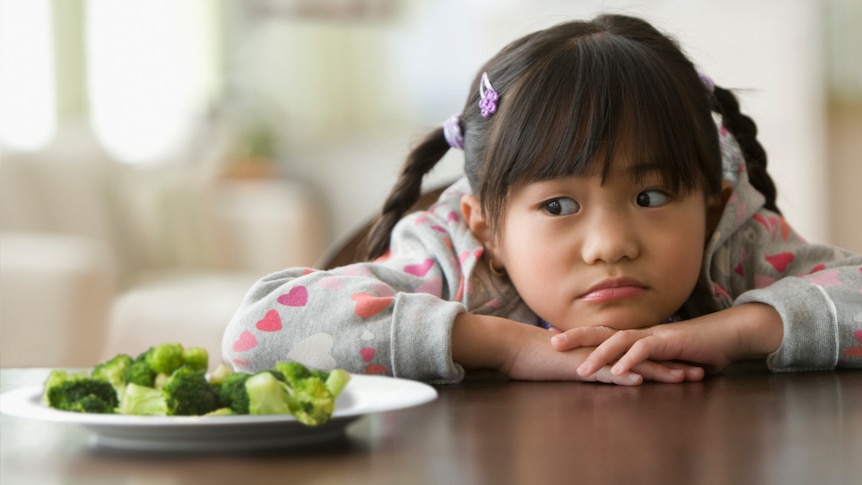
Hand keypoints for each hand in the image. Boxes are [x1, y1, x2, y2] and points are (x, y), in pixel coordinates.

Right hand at [452, 314, 703, 384]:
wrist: (514, 347)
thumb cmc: (538, 357)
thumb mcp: (572, 363)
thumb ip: (590, 366)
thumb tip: (604, 374)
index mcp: (603, 350)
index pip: (640, 355)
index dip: (666, 360)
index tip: (689, 365)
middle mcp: (603, 350)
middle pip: (645, 357)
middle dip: (674, 364)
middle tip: (702, 371)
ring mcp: (592, 357)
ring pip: (631, 364)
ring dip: (659, 372)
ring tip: (684, 378)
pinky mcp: (576, 366)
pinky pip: (603, 373)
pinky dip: (621, 376)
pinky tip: (639, 382)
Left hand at [550, 303, 782, 378]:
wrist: (729, 335)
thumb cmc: (699, 349)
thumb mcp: (666, 360)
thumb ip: (647, 364)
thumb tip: (629, 374)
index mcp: (637, 335)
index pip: (602, 334)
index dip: (579, 337)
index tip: (555, 341)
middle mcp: (642, 332)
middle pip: (602, 332)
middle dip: (576, 338)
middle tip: (552, 344)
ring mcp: (655, 335)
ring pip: (619, 341)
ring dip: (598, 356)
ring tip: (580, 370)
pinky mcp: (670, 342)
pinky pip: (645, 350)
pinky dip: (629, 360)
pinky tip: (616, 373)